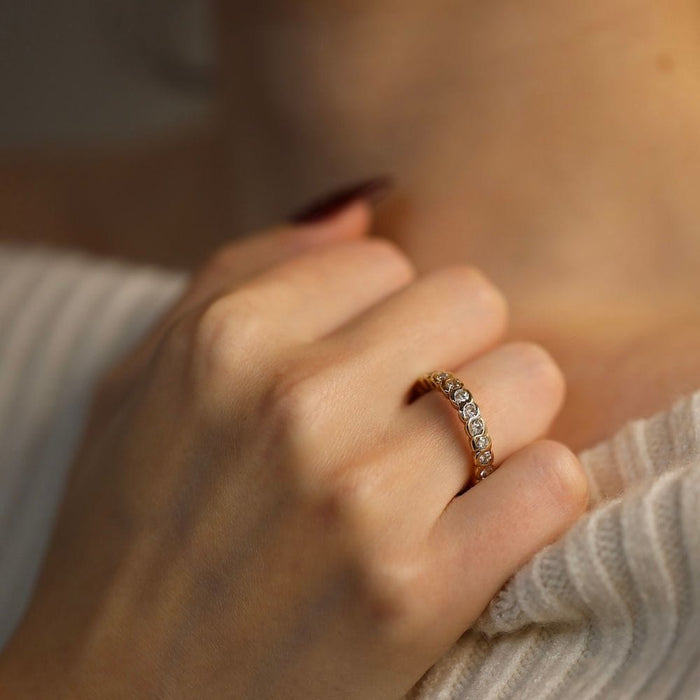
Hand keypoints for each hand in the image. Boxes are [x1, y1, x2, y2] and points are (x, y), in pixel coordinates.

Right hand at [0, 202, 587, 698]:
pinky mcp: (415, 593)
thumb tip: (362, 204)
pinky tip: (479, 523)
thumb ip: (246, 269)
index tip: (365, 367)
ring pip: (527, 380)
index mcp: (228, 340)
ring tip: (448, 468)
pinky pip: (550, 482)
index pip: (388, 261)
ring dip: (500, 420)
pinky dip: (532, 497)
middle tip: (413, 411)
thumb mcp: (147, 380)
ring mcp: (360, 497)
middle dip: (451, 351)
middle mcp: (295, 403)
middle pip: (472, 301)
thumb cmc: (136, 534)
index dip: (383, 316)